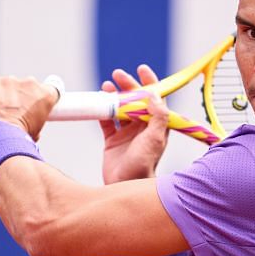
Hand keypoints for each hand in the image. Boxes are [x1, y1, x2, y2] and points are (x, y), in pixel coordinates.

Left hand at [0, 75, 58, 140]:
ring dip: (4, 96)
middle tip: (15, 112)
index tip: (37, 104)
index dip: (42, 98)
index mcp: (45, 94)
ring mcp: (9, 81)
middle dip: (21, 97)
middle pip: (26, 87)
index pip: (49, 90)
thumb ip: (35, 121)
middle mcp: (29, 83)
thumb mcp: (35, 133)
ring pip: (7, 86)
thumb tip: (29, 124)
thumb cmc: (18, 137)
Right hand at [100, 65, 169, 184]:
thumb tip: (155, 95)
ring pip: (120, 108)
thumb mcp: (154, 140)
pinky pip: (106, 120)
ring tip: (106, 86)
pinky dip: (101, 110)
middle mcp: (143, 127)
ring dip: (114, 96)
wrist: (124, 186)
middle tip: (118, 75)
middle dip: (128, 86)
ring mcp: (127, 133)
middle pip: (135, 100)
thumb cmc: (143, 165)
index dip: (150, 82)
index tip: (141, 69)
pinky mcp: (112, 140)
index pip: (155, 99)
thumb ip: (157, 117)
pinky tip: (97, 102)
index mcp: (156, 126)